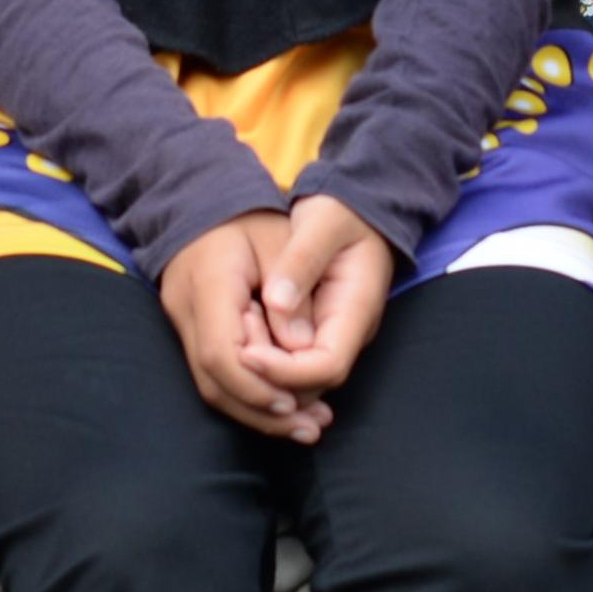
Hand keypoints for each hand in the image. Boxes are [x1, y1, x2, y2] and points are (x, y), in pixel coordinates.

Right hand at [159, 212, 329, 441]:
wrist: (201, 203)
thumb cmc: (250, 218)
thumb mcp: (282, 240)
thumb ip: (294, 293)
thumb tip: (303, 348)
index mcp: (209, 282)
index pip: (223, 354)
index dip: (258, 386)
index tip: (295, 401)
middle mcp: (185, 309)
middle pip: (214, 383)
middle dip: (262, 412)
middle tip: (309, 428)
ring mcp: (180, 323)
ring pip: (210, 387)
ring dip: (256, 412)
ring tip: (303, 426)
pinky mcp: (188, 332)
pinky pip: (213, 375)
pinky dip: (246, 396)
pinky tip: (281, 405)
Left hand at [255, 195, 401, 396]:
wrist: (358, 207)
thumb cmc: (342, 211)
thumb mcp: (322, 222)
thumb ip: (301, 262)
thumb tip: (276, 303)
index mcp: (356, 308)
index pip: (327, 366)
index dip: (284, 371)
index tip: (245, 354)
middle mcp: (349, 333)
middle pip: (311, 384)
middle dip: (269, 377)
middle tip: (234, 344)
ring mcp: (333, 335)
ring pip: (299, 381)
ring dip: (264, 372)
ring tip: (237, 335)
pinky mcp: (316, 332)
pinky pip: (291, 364)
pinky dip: (266, 361)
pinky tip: (243, 335)